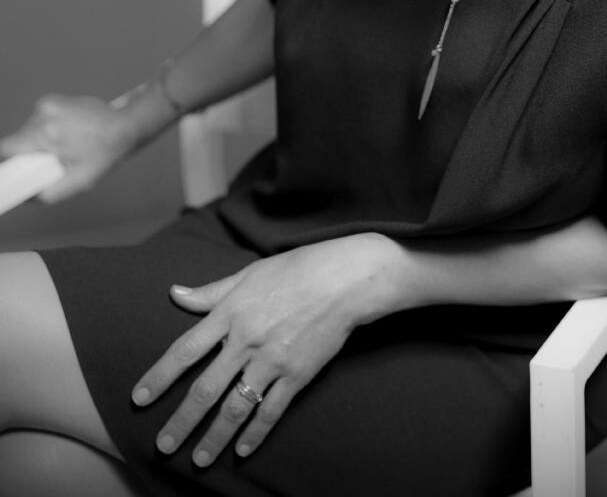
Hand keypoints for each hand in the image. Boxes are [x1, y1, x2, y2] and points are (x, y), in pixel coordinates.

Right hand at [0, 93, 133, 200]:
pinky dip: (47, 129)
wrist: (126, 125)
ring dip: (39, 141)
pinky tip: (67, 134)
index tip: (15, 171)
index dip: (8, 163)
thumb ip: (47, 194)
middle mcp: (43, 114)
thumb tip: (25, 196)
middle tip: (53, 161)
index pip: (7, 148)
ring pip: (28, 130)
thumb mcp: (78, 182)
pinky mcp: (52, 99)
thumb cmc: (105, 153)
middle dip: (30, 154)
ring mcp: (47, 104)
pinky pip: (38, 120)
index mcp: (46, 134)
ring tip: (65, 146)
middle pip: (18, 141)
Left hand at [132, 234, 398, 467]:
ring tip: (199, 460)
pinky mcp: (297, 375)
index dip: (159, 377)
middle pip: (205, 389)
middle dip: (181, 422)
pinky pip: (271, 411)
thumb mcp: (248, 274)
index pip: (184, 350)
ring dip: (214, 437)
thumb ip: (210, 292)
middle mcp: (246, 340)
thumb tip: (174, 293)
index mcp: (230, 312)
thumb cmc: (295, 269)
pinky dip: (256, 433)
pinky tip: (243, 450)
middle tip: (163, 446)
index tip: (139, 400)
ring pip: (235, 408)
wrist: (343, 279)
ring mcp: (272, 360)